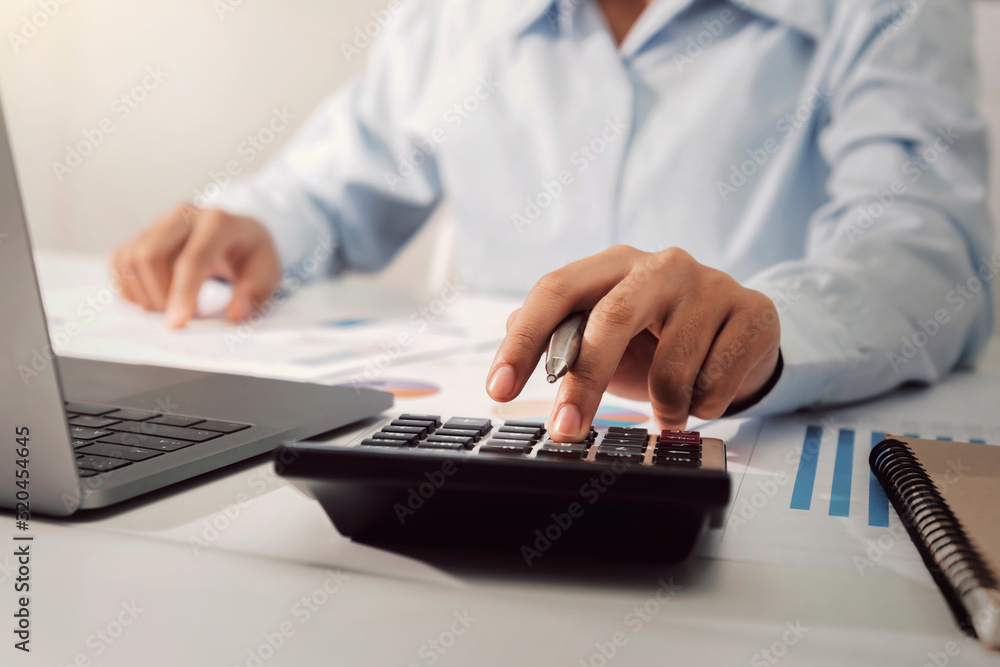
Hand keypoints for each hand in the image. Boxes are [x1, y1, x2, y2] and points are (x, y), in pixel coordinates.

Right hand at [108, 204, 280, 327]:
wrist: (239, 235)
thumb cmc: (252, 257)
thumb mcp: (267, 276)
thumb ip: (254, 295)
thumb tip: (235, 314)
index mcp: (219, 222)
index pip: (193, 259)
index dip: (182, 294)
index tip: (177, 324)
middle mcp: (184, 215)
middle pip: (150, 255)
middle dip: (160, 296)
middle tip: (181, 318)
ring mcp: (160, 222)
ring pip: (130, 259)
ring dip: (144, 294)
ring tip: (171, 308)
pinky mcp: (142, 233)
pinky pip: (120, 262)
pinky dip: (130, 288)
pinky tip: (153, 298)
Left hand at [486, 245, 781, 440]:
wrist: (742, 335)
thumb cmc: (661, 338)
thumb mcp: (607, 334)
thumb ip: (561, 334)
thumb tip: (509, 341)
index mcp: (614, 264)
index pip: (556, 290)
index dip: (523, 342)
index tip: (499, 388)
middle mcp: (661, 265)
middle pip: (610, 320)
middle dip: (583, 384)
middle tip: (566, 430)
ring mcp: (711, 285)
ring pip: (670, 371)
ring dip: (664, 408)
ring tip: (671, 407)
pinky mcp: (753, 313)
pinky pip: (714, 385)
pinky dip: (703, 407)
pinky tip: (707, 392)